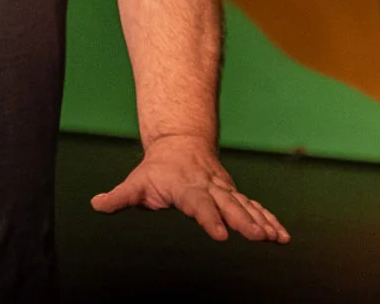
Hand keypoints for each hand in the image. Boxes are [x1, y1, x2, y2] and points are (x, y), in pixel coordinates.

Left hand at [90, 136, 289, 242]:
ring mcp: (223, 190)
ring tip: (276, 238)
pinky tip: (283, 235)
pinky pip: (253, 207)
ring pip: (244, 205)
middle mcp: (208, 187)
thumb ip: (119, 197)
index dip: (208, 218)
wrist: (179, 142)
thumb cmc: (155, 170)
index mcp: (184, 187)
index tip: (220, 234)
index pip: (197, 204)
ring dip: (260, 221)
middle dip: (243, 220)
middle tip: (257, 236)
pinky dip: (268, 219)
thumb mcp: (135, 182)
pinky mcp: (233, 194)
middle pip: (227, 204)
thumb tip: (96, 204)